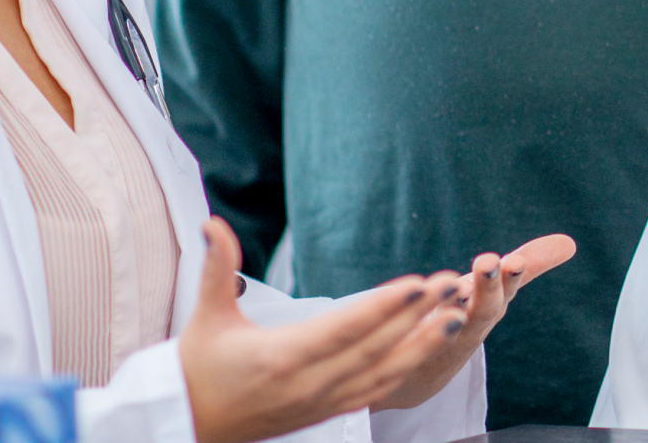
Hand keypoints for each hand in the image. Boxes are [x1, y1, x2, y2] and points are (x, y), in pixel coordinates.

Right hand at [181, 218, 468, 442]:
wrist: (190, 424)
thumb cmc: (199, 368)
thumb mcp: (206, 316)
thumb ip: (216, 266)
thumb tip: (211, 223)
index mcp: (282, 357)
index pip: (344, 328)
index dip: (384, 307)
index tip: (418, 284)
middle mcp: (309, 384)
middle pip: (375, 348)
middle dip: (418, 317)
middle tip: (452, 285)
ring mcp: (321, 402)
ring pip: (383, 374)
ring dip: (423, 344)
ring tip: (457, 316)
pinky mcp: (327, 411)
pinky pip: (375, 391)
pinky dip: (406, 369)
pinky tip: (428, 348)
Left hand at [375, 234, 576, 412]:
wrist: (420, 372)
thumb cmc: (463, 321)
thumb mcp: (493, 290)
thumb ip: (528, 265)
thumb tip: (570, 243)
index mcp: (490, 305)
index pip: (506, 288)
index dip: (512, 276)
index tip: (515, 261)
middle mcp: (471, 323)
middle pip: (484, 308)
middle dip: (487, 287)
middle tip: (487, 264)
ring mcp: (443, 338)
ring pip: (452, 321)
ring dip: (455, 301)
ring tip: (457, 284)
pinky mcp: (414, 348)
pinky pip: (414, 333)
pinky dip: (420, 321)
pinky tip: (420, 302)